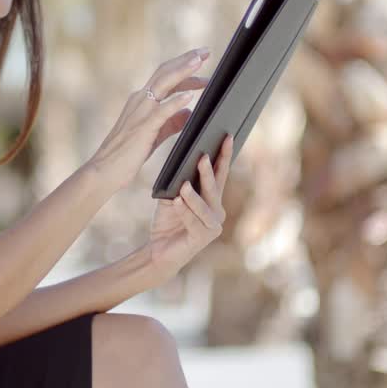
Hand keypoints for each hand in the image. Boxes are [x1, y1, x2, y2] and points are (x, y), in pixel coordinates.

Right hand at [86, 47, 209, 192]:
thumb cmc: (127, 154)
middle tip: (206, 51)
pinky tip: (189, 96)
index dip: (183, 67)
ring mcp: (140, 113)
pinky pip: (160, 112)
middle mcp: (139, 101)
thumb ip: (172, 122)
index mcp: (141, 101)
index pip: (164, 76)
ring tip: (199, 62)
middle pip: (164, 72)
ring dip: (182, 72)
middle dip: (186, 60)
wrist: (104, 171)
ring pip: (162, 85)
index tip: (201, 61)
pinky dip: (175, 102)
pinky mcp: (142, 129)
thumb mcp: (154, 134)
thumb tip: (190, 112)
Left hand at [141, 134, 232, 287]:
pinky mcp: (202, 238)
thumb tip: (183, 162)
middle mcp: (217, 211)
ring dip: (193, 195)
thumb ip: (181, 182)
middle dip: (209, 171)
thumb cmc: (168, 221)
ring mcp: (212, 226)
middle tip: (202, 156)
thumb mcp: (173, 196)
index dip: (224, 155)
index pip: (220, 173)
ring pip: (204, 205)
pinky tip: (177, 202)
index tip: (226, 137)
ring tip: (183, 185)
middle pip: (215, 187)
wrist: (160, 250)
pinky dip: (184, 211)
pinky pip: (193, 221)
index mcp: (213, 199)